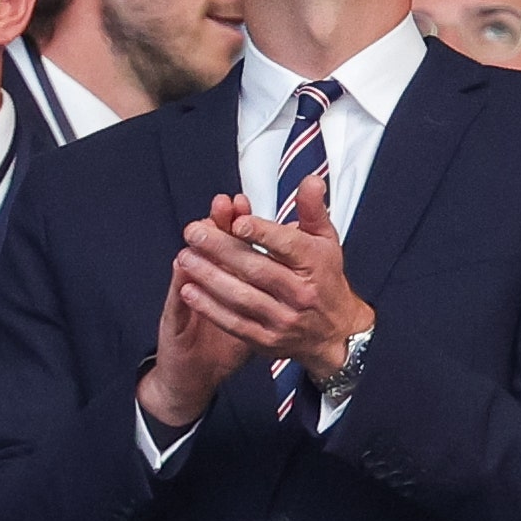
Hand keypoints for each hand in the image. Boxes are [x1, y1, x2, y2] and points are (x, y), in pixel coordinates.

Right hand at [139, 192, 254, 425]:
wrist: (193, 374)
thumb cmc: (224, 344)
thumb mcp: (252, 316)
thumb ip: (268, 288)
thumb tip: (290, 262)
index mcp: (222, 280)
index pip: (229, 246)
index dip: (235, 225)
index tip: (244, 204)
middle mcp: (200, 284)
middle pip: (209, 250)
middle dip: (218, 225)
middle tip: (224, 202)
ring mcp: (184, 300)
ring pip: (190, 269)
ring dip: (199, 247)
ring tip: (205, 225)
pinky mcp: (172, 321)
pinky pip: (177, 302)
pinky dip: (180, 286)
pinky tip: (184, 272)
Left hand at [175, 175, 373, 379]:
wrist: (333, 332)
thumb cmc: (324, 277)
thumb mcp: (326, 240)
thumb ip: (313, 209)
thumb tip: (310, 179)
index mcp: (316, 264)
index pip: (287, 246)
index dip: (261, 233)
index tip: (236, 221)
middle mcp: (301, 294)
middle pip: (257, 269)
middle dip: (221, 249)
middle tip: (193, 232)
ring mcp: (284, 320)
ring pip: (242, 297)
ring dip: (209, 278)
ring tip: (186, 258)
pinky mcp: (267, 341)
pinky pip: (234, 324)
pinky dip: (210, 308)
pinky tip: (189, 290)